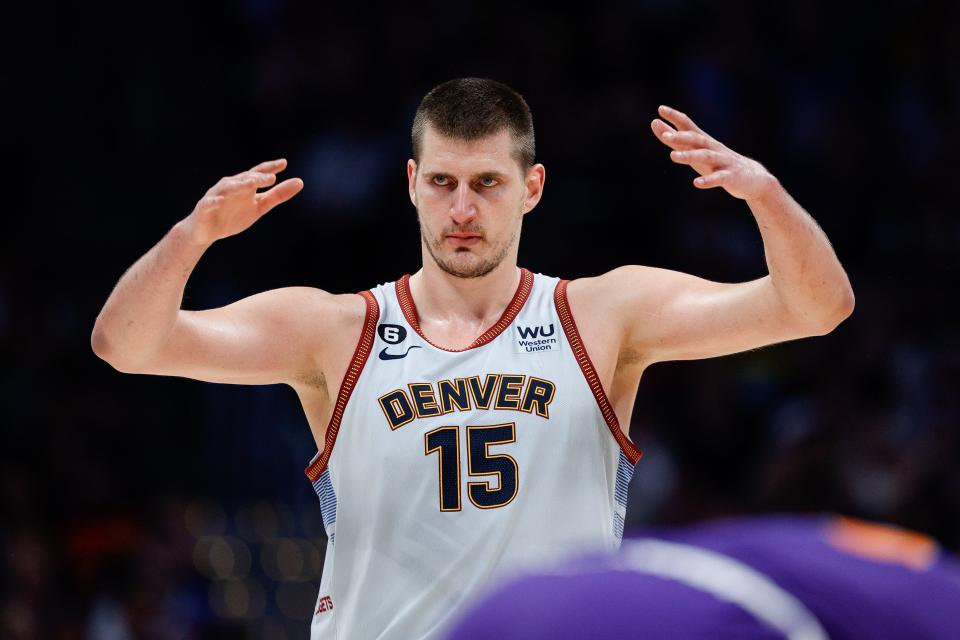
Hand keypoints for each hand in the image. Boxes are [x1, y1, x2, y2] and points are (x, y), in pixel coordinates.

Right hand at [184, 158, 303, 244]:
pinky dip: (214, 201)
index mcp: (244, 186)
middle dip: (257, 177)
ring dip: (239, 185)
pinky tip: (220, 201)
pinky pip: (209, 203)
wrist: (206, 232)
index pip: (258, 173)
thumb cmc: (233, 216)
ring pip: (228, 187)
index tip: (284, 163)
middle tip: (271, 178)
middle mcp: (231, 187)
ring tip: (251, 183)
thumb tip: (300, 182)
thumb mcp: (259, 206)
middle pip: (244, 179)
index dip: (269, 168)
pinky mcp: (204, 207)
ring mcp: (216, 196)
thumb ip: (277, 195)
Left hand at [651, 106, 775, 200]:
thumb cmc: (717, 163)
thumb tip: (654, 123)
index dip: (676, 117)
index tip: (661, 109)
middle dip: (680, 137)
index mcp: (704, 142)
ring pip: (706, 156)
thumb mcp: (695, 151)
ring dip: (689, 155)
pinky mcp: (730, 176)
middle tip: (664, 135)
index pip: (688, 126)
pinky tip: (697, 183)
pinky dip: (708, 180)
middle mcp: (713, 148)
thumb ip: (675, 139)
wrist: (753, 178)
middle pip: (696, 139)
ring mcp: (723, 161)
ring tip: (673, 156)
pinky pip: (719, 178)